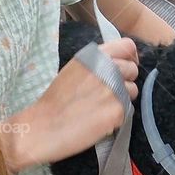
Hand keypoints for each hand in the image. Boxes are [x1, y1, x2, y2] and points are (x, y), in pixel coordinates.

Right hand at [6, 37, 140, 170]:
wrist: (41, 128)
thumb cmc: (54, 102)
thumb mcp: (73, 70)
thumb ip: (97, 63)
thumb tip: (119, 63)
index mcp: (94, 55)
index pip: (128, 46)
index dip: (128, 58)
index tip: (122, 69)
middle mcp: (107, 68)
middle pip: (133, 69)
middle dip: (125, 80)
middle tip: (107, 93)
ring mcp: (115, 89)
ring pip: (133, 91)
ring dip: (122, 99)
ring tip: (100, 108)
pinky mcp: (118, 110)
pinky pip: (127, 111)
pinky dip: (116, 117)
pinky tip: (98, 120)